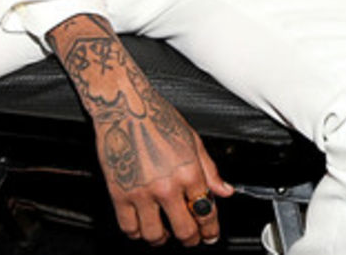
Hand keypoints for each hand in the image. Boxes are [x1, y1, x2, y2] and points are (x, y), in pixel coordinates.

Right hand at [49, 16, 232, 245]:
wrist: (124, 106)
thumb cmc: (156, 115)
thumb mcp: (192, 138)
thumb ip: (210, 169)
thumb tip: (225, 190)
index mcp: (189, 170)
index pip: (206, 212)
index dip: (211, 230)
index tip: (210, 235)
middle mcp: (167, 185)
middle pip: (184, 231)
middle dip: (191, 239)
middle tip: (192, 238)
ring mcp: (142, 192)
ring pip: (155, 236)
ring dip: (162, 239)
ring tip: (164, 233)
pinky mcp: (119, 194)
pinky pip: (129, 228)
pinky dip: (137, 233)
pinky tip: (142, 225)